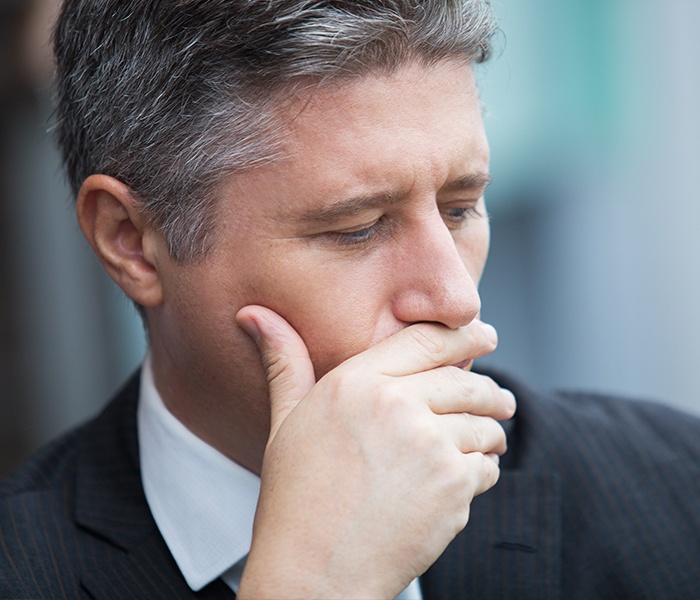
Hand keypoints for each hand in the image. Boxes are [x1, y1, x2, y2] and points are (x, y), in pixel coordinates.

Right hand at [236, 306, 514, 598]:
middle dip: (489, 390)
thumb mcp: (286, 421)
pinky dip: (483, 471)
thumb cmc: (295, 498)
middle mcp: (396, 405)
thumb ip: (284, 362)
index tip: (485, 333)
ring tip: (488, 440)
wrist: (314, 574)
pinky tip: (465, 480)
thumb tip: (253, 314)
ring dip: (490, 433)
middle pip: (466, 381)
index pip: (427, 339)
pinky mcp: (453, 486)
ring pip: (483, 424)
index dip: (465, 333)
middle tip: (499, 398)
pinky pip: (486, 466)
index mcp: (356, 382)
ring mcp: (428, 445)